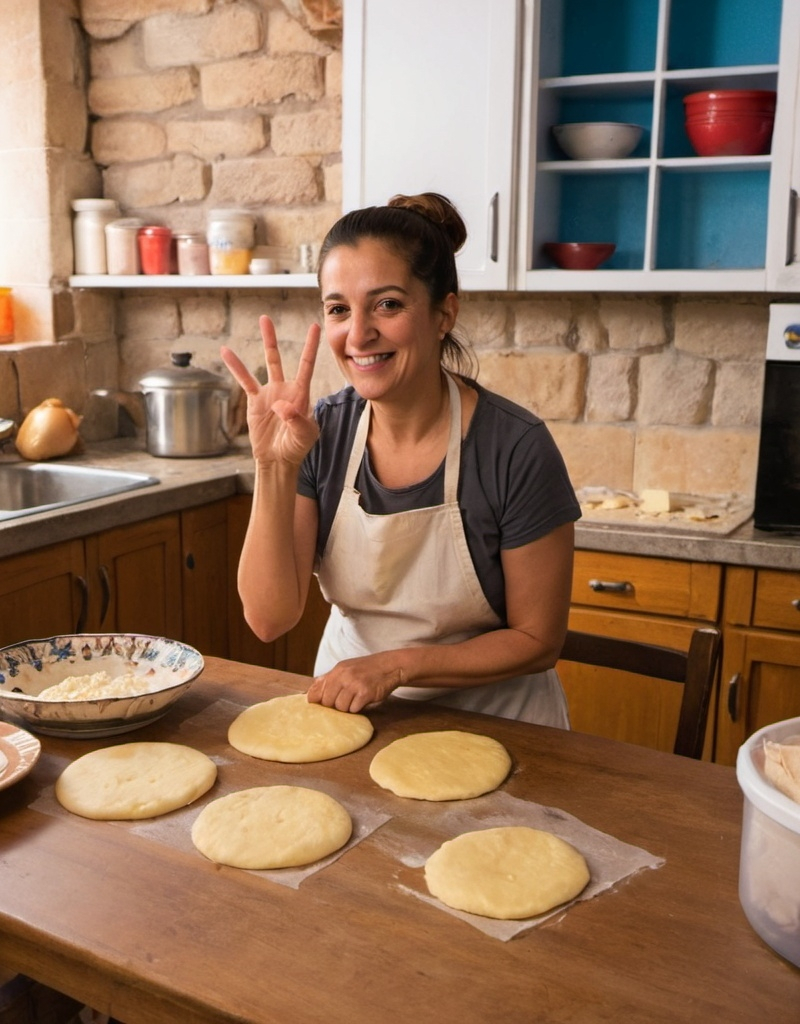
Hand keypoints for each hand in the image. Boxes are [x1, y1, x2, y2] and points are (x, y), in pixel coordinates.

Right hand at [221, 315, 320, 465]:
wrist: (279, 459)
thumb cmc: (297, 447)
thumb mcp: (305, 435)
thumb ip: (297, 420)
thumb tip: (283, 406)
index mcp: (301, 394)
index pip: (306, 365)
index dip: (310, 346)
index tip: (315, 326)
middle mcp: (285, 388)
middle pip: (279, 358)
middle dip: (273, 339)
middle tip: (266, 318)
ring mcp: (269, 393)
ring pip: (266, 364)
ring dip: (264, 343)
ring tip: (260, 321)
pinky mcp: (255, 401)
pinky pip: (245, 381)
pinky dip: (236, 367)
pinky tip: (226, 352)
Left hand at [307, 652, 406, 712]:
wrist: (390, 666)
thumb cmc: (367, 669)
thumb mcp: (346, 668)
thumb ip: (330, 679)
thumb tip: (312, 692)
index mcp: (337, 670)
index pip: (316, 691)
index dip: (317, 701)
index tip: (320, 706)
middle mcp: (344, 676)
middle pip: (327, 702)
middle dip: (334, 706)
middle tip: (344, 702)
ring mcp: (354, 684)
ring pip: (341, 707)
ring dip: (347, 708)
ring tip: (355, 700)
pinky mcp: (365, 693)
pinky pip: (354, 709)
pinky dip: (358, 708)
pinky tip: (363, 701)